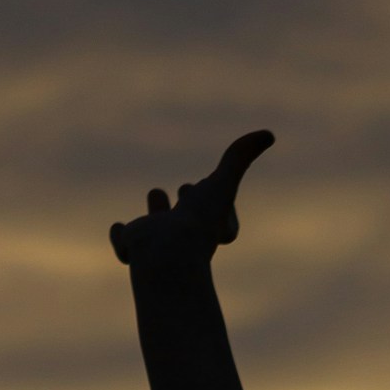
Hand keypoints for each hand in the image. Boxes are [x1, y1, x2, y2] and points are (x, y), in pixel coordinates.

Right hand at [110, 129, 275, 275]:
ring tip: (157, 196)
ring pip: (154, 228)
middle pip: (186, 217)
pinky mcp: (133, 247)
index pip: (216, 210)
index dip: (219, 204)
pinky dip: (121, 238)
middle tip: (185, 190)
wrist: (168, 255)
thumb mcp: (223, 183)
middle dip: (185, 203)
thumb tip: (269, 134)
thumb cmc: (198, 221)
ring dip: (156, 213)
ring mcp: (156, 242)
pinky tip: (121, 232)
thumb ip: (240, 157)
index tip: (213, 186)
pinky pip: (125, 241)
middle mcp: (183, 234)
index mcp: (205, 223)